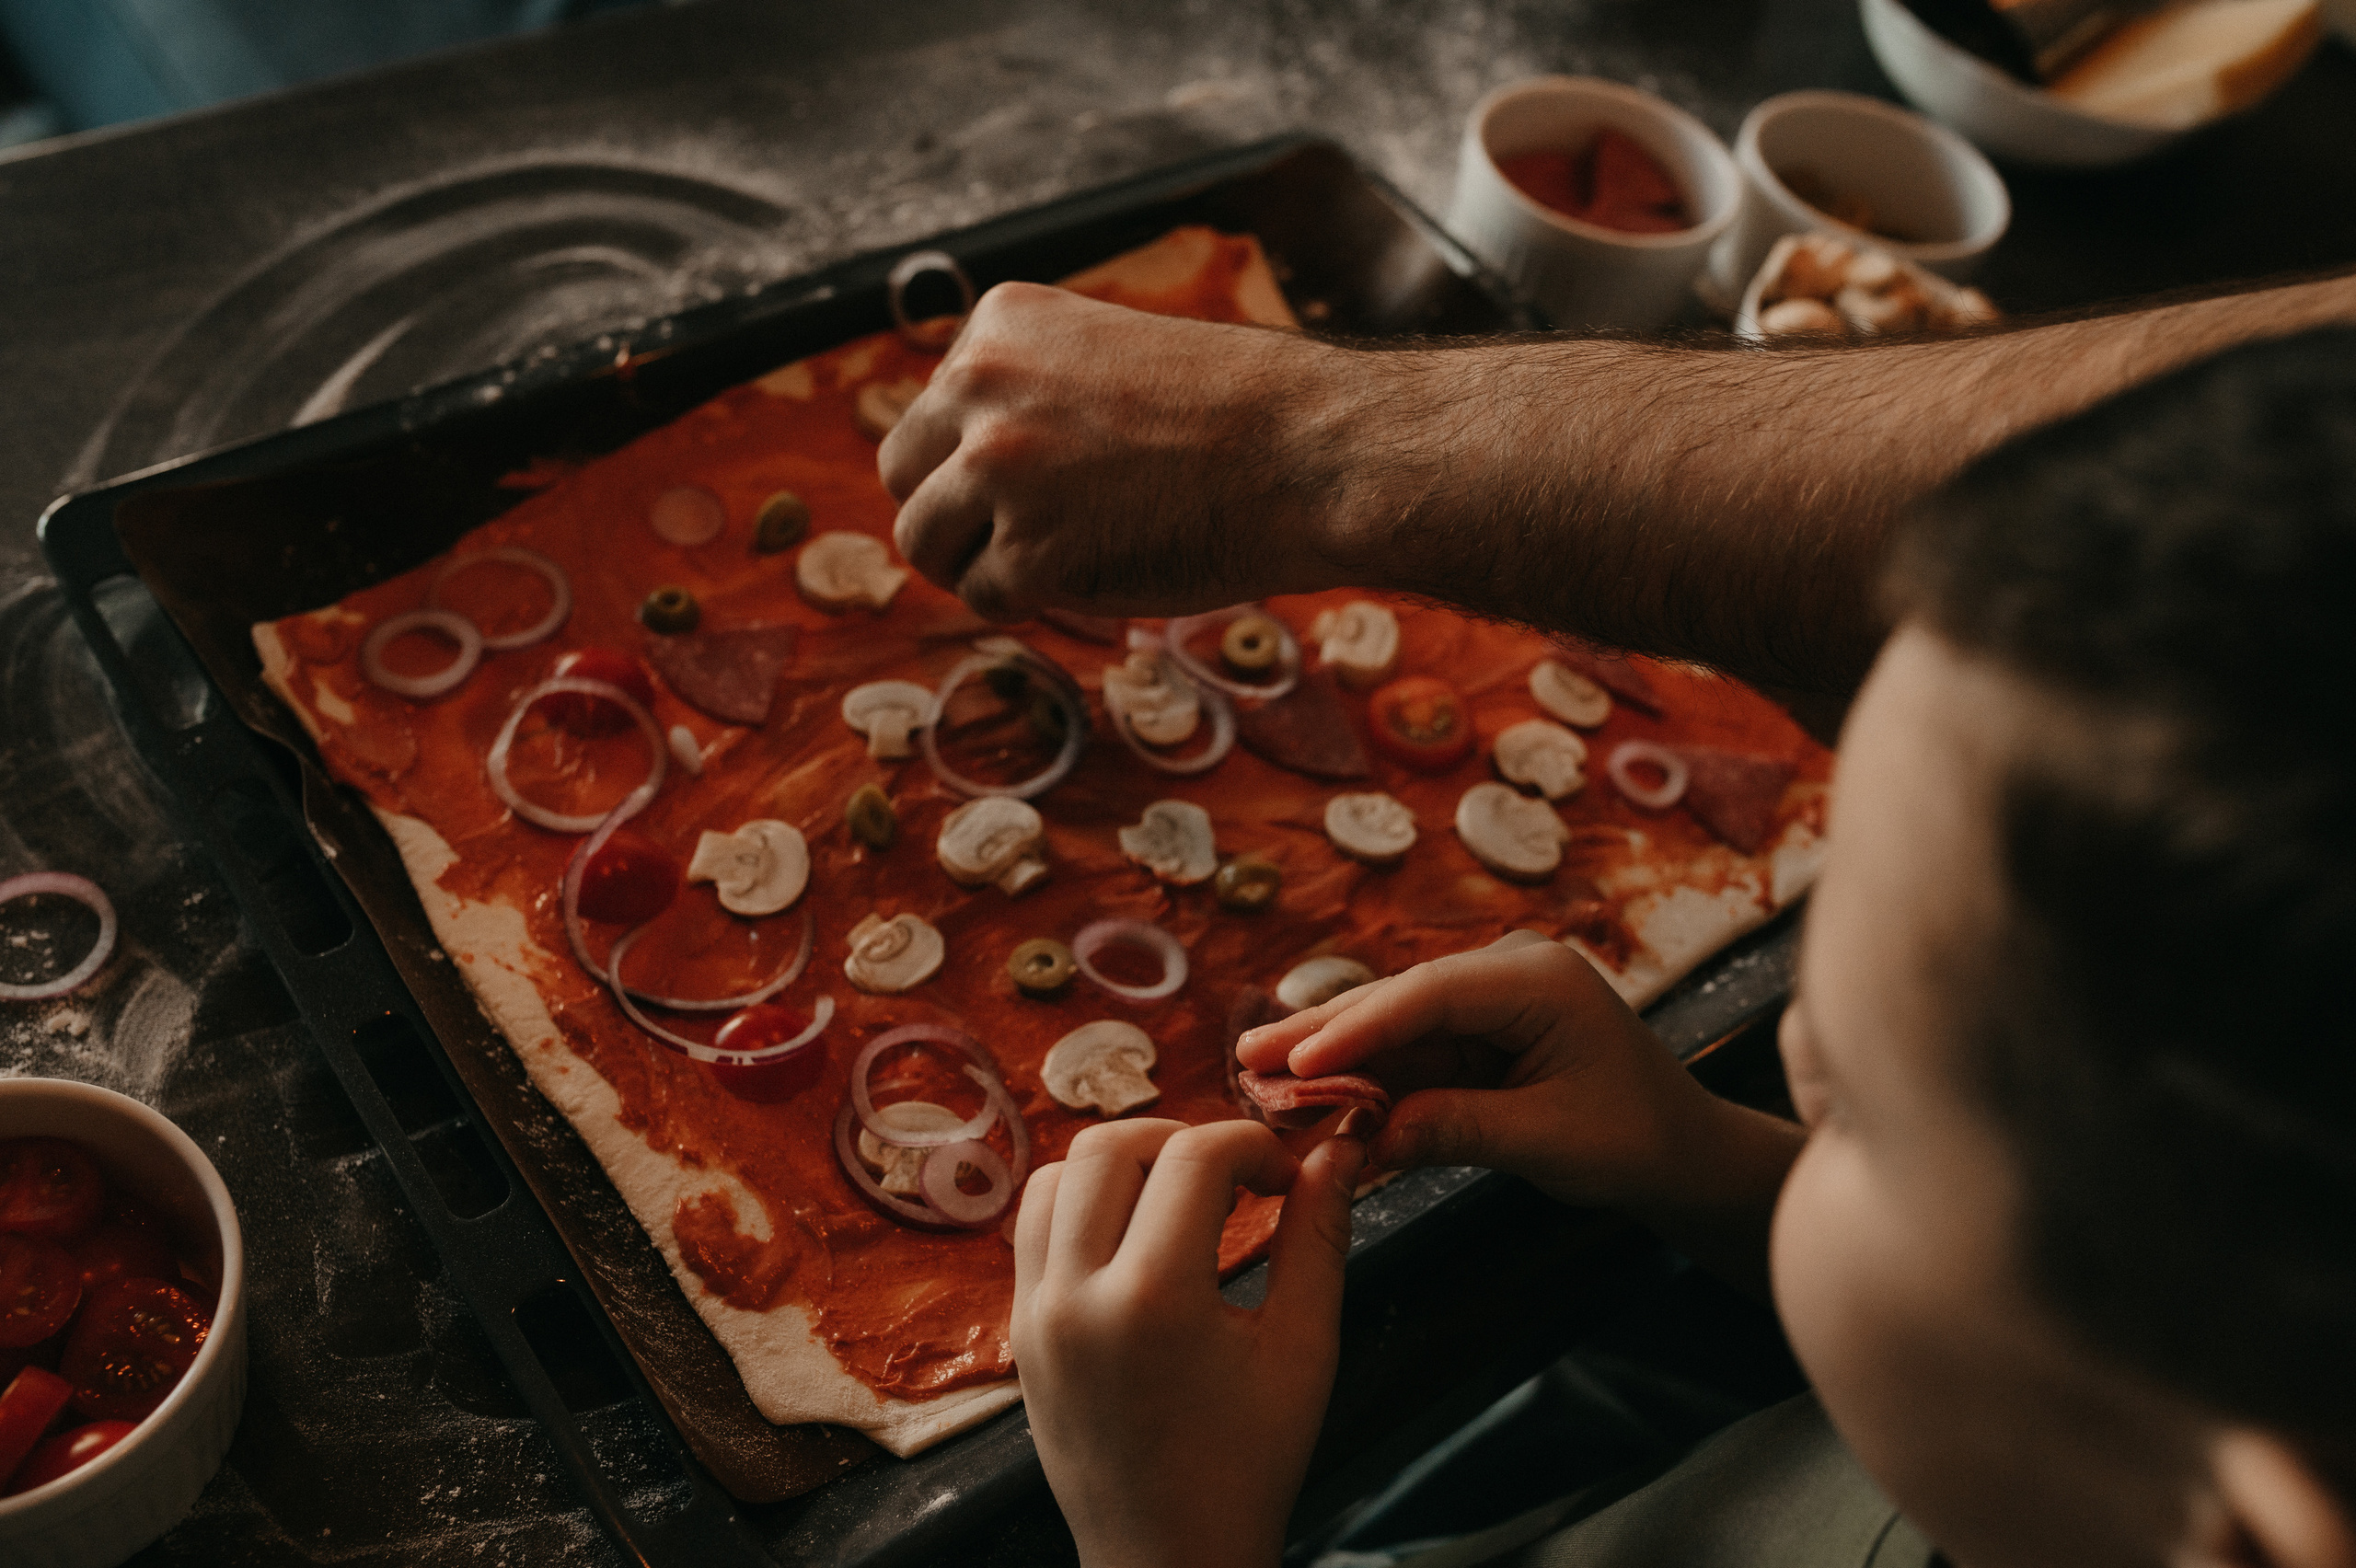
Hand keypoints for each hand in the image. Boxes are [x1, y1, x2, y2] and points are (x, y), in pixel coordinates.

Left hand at [879, 283, 1360, 620]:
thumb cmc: (1237, 416)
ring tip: (1068, 556)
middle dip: (956, 514)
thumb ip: (1028, 396)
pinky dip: (1036, 602)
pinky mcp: (1028, 550)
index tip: (1057, 472)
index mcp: (999, 325)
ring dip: (983, 564)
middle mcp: (980, 384)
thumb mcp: (1109, 360)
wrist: (1314, 451)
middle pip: (902, 473)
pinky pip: (986, 598)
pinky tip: (1104, 571)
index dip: (979, 459)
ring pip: (924, 543)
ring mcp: (997, 469)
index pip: (934, 410)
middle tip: (1038, 531)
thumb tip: (958, 471)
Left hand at [1012, 1117, 1364, 1567]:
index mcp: (1154, 1301)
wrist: (1166, 1558)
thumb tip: (1340, 1150)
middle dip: (1183, 1141)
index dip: (1253, 1145)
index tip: (1286, 1178)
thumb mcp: (1302, 1350)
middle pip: (1111, 1144)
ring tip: (1181, 1202)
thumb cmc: (1247, 1466)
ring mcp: (1036, 1312)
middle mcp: (1077, 1296)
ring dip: (1123, 1166)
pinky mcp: (1020, 1329)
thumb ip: (1318, 1239)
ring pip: (1059, 1175)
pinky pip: (1035, 1226)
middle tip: (1234, 1180)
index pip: (1194, 1157)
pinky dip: (1082, 1205)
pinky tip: (1136, 1237)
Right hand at [1236, 932, 1794, 1223]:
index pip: (1430, 995)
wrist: (1684, 1156)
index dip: (1357, 1027)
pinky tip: (1311, 1091)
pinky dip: (1366, 1077)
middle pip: (1400, 1001)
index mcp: (1538, 980)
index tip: (1297, 1057)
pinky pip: (1413, 1053)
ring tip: (1259, 1074)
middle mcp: (1509, 973)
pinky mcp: (1481, 1033)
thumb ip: (1456, 1128)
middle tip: (1248, 1057)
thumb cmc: (1635, 1142)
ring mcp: (1491, 1000)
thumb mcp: (1548, 1140)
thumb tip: (1368, 1136)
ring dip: (1333, 1055)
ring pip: (1396, 1027)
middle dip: (1323, 1033)